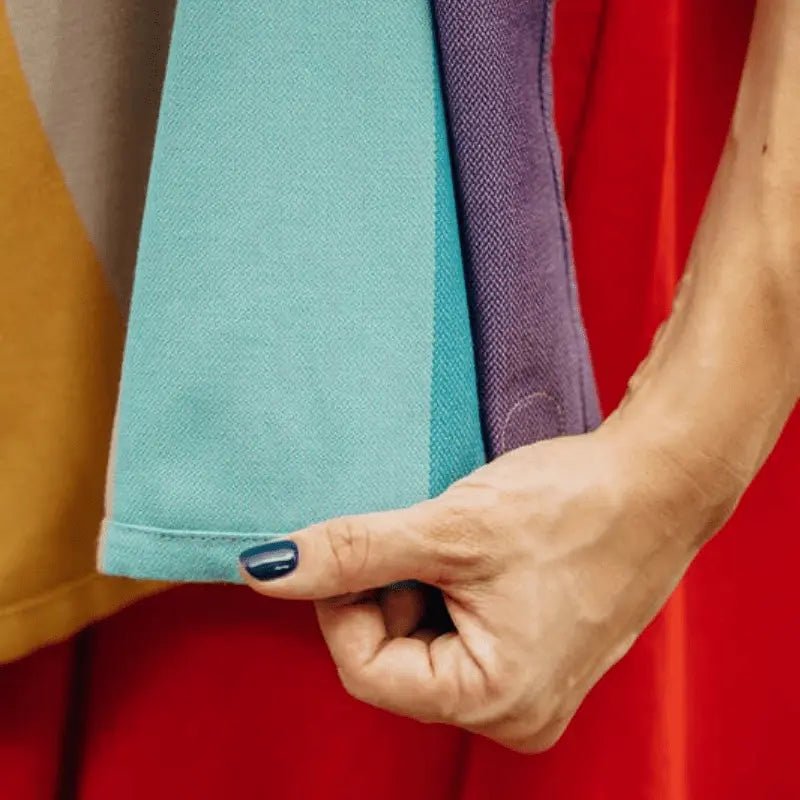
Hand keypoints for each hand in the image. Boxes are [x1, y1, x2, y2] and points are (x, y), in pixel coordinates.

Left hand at [240, 422, 734, 751]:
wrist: (659, 479)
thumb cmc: (575, 506)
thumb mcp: (450, 528)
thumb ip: (353, 552)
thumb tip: (267, 569)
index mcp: (497, 700)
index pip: (365, 670)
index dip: (342, 603)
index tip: (352, 546)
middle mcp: (515, 711)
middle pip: (394, 661)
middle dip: (386, 593)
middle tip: (421, 535)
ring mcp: (528, 685)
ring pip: (423, 643)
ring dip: (417, 586)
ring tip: (460, 540)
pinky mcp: (534, 654)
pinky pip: (459, 633)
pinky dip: (446, 589)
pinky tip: (476, 551)